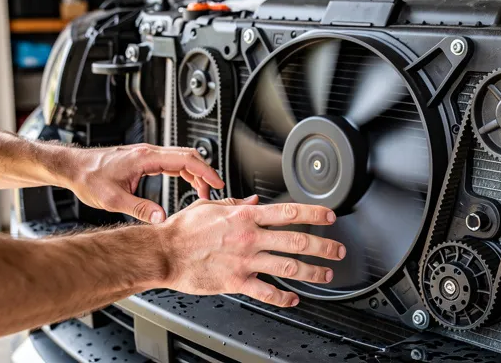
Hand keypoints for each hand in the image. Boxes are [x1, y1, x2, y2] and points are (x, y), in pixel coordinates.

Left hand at [64, 143, 224, 223]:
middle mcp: (148, 152)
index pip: (186, 160)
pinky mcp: (143, 159)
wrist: (73, 167)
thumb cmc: (89, 178)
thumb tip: (161, 219)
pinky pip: (170, 162)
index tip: (217, 183)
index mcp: (146, 158)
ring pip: (180, 158)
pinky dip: (183, 172)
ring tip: (202, 192)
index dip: (205, 171)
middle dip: (205, 172)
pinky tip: (186, 183)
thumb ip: (140, 209)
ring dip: (194, 173)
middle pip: (188, 156)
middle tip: (213, 191)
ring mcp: (146, 154)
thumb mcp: (113, 199)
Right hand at [156, 195, 345, 307]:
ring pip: (287, 266)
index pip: (288, 212)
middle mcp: (249, 238)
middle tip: (338, 250)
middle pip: (296, 240)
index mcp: (245, 217)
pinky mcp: (235, 281)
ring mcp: (244, 261)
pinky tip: (293, 299)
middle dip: (323, 246)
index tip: (330, 216)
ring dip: (311, 271)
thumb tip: (255, 201)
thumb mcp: (211, 207)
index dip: (314, 213)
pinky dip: (283, 297)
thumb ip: (236, 204)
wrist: (163, 252)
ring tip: (325, 275)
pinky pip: (265, 291)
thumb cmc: (183, 230)